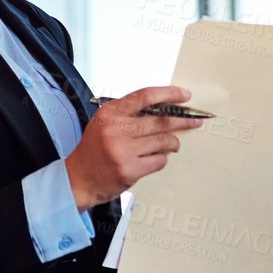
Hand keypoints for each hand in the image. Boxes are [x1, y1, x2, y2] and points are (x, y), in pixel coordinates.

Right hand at [64, 86, 204, 209]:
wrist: (78, 178)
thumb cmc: (94, 150)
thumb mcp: (104, 123)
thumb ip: (129, 114)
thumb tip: (163, 109)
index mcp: (110, 113)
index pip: (145, 96)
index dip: (168, 94)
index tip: (184, 95)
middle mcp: (116, 130)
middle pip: (160, 120)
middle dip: (182, 120)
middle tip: (195, 121)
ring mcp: (123, 151)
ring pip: (163, 141)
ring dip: (173, 142)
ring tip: (173, 144)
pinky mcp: (130, 170)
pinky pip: (159, 161)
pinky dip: (162, 159)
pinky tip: (156, 158)